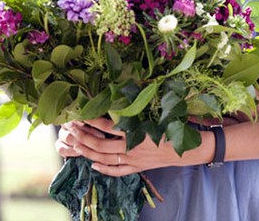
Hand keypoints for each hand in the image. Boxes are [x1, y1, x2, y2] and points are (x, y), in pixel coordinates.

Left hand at [55, 117, 199, 176]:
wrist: (186, 148)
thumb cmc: (172, 126)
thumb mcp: (158, 114)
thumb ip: (141, 106)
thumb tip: (128, 86)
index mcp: (137, 132)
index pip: (109, 126)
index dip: (93, 121)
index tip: (82, 115)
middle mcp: (132, 148)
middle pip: (101, 145)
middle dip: (84, 137)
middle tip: (73, 130)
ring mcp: (133, 160)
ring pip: (105, 159)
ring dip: (88, 152)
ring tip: (76, 145)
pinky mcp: (136, 168)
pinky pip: (116, 171)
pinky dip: (104, 169)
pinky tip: (94, 165)